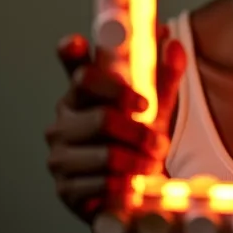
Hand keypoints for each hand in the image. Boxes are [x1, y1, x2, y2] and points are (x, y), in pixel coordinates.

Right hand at [44, 25, 185, 223]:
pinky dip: (125, 185)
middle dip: (138, 132)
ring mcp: (59, 154)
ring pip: (106, 155)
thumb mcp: (158, 105)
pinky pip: (101, 184)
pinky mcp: (65, 188)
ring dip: (137, 161)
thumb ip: (165, 75)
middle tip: (159, 142)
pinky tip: (134, 185)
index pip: (75, 67)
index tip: (91, 48)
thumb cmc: (142, 137)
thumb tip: (173, 43)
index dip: (74, 52)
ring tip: (152, 164)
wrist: (136, 189)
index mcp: (83, 92)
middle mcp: (63, 119)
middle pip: (102, 119)